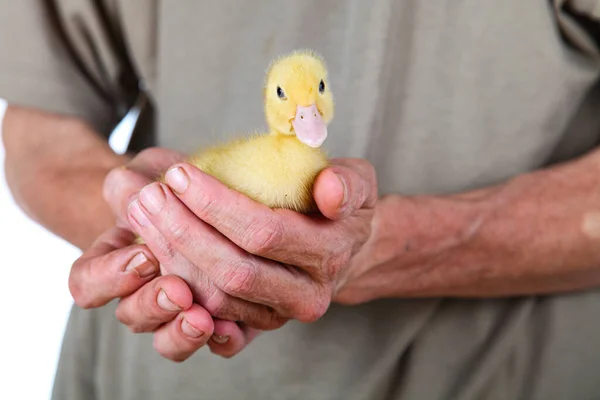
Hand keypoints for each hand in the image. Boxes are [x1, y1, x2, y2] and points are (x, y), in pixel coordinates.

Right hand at [69, 148, 257, 360]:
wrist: (209, 202)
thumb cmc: (172, 185)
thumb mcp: (149, 175)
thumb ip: (134, 185)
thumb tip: (133, 190)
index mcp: (111, 263)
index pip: (88, 283)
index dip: (111, 277)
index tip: (143, 254)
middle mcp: (140, 294)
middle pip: (133, 316)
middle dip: (154, 304)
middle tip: (177, 289)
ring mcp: (177, 312)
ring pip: (170, 340)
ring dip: (184, 331)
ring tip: (202, 319)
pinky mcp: (221, 321)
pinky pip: (216, 347)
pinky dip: (223, 342)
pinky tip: (231, 330)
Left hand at [126, 157, 376, 327]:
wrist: (345, 251)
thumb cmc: (342, 207)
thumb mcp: (357, 183)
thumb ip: (347, 183)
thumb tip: (329, 191)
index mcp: (328, 256)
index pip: (263, 233)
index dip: (215, 205)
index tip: (178, 174)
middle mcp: (306, 296)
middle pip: (232, 271)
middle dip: (182, 232)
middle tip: (148, 196)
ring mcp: (279, 317)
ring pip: (214, 298)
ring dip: (171, 258)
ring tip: (142, 216)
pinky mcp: (256, 327)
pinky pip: (210, 320)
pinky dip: (177, 292)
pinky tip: (151, 259)